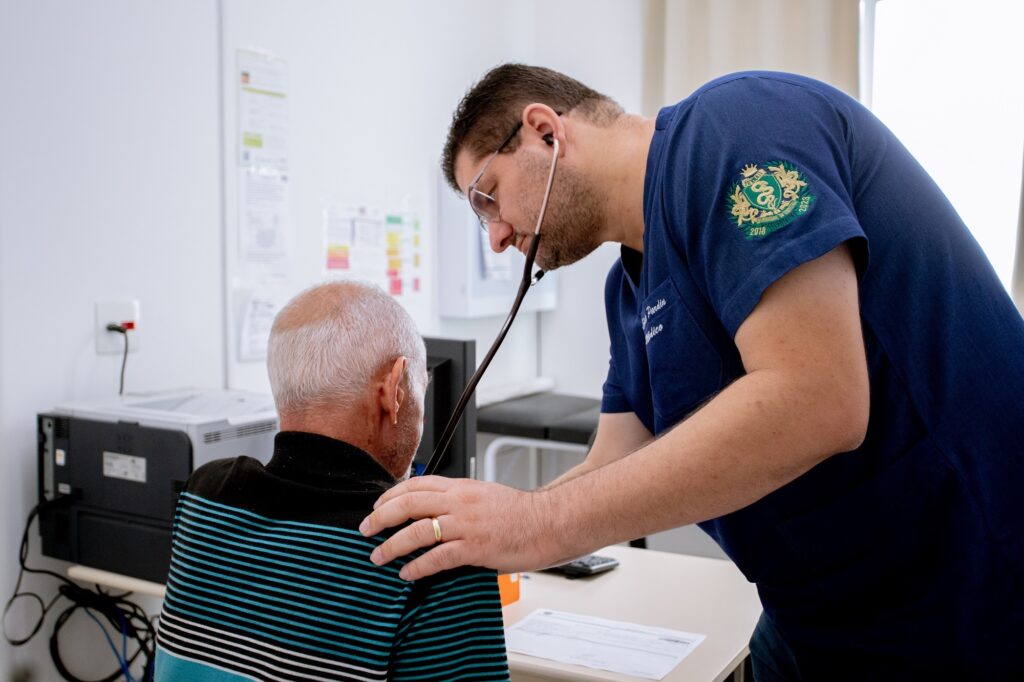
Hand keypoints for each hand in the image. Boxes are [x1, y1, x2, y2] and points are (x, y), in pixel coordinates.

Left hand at [359, 476, 556, 580]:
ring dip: (391, 546)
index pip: (416, 484)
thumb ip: (459, 500)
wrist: (549, 522)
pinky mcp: (475, 548)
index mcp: (461, 486)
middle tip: (365, 530)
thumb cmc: (521, 513)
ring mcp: (467, 524)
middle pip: (408, 504)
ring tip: (378, 556)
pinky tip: (406, 573)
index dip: (391, 495)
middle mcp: (460, 501)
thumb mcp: (485, 495)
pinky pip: (437, 558)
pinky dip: (417, 567)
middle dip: (380, 517)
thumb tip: (435, 512)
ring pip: (417, 532)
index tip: (377, 506)